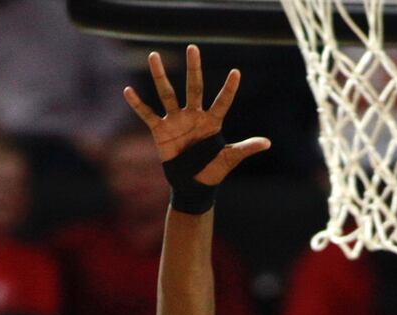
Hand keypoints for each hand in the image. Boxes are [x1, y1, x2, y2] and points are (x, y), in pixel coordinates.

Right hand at [123, 46, 270, 183]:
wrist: (192, 185)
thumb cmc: (212, 170)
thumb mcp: (230, 159)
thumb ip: (245, 148)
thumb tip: (267, 143)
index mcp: (212, 121)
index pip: (222, 101)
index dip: (229, 89)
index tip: (236, 72)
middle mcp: (193, 115)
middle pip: (194, 87)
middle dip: (194, 68)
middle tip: (194, 47)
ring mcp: (176, 121)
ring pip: (167, 94)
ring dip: (160, 76)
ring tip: (153, 56)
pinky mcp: (160, 131)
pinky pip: (148, 115)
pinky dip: (138, 104)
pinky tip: (128, 90)